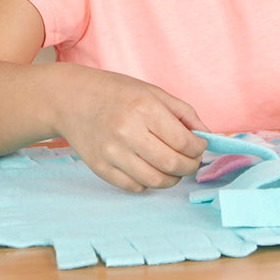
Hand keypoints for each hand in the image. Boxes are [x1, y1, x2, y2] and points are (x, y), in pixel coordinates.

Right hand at [51, 65, 208, 191]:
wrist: (72, 99)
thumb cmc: (117, 92)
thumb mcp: (154, 92)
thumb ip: (184, 113)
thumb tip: (207, 135)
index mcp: (145, 108)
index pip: (184, 141)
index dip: (199, 148)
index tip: (200, 146)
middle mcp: (127, 132)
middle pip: (172, 164)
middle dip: (190, 166)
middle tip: (191, 162)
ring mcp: (112, 152)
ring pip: (155, 180)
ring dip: (172, 178)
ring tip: (173, 167)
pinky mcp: (100, 168)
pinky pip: (134, 186)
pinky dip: (149, 182)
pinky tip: (150, 169)